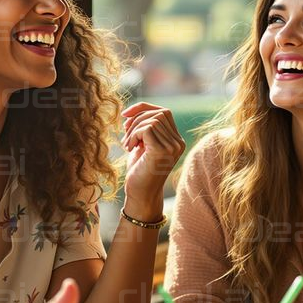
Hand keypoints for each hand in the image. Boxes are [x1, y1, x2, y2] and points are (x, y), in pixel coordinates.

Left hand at [121, 102, 185, 216]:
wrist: (140, 195)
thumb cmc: (139, 171)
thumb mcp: (142, 145)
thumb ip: (143, 128)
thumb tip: (133, 111)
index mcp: (175, 140)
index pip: (163, 112)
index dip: (143, 108)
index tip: (125, 115)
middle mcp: (178, 143)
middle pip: (158, 113)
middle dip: (137, 118)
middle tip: (125, 134)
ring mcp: (172, 147)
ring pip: (151, 120)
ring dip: (133, 129)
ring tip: (127, 144)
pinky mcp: (162, 151)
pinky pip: (146, 129)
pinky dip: (133, 134)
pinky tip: (129, 148)